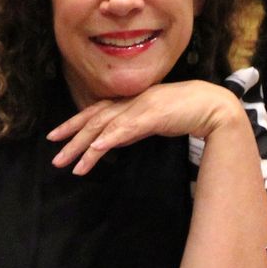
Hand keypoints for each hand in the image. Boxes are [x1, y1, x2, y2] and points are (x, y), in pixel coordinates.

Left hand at [47, 80, 241, 174]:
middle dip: (71, 139)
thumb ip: (131, 129)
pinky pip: (126, 128)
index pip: (94, 112)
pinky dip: (109, 138)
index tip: (55, 137)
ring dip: (86, 146)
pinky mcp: (152, 115)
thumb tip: (112, 141)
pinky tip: (96, 149)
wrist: (211, 105)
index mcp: (129, 103)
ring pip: (105, 126)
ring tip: (71, 165)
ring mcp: (140, 107)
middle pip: (93, 120)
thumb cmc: (184, 112)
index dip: (73, 124)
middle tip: (56, 159)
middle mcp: (129, 102)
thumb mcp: (151, 122)